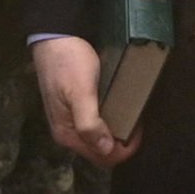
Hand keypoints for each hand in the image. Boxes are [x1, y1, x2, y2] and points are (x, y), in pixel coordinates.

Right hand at [33, 32, 137, 167]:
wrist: (54, 35)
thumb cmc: (69, 63)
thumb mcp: (81, 92)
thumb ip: (90, 123)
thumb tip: (106, 150)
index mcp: (67, 134)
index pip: (101, 157)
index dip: (124, 151)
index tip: (139, 131)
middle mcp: (66, 132)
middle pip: (99, 151)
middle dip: (120, 144)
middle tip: (137, 123)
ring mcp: (68, 120)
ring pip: (97, 138)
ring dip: (115, 132)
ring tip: (131, 116)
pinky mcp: (73, 107)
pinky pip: (94, 124)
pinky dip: (109, 121)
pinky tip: (118, 108)